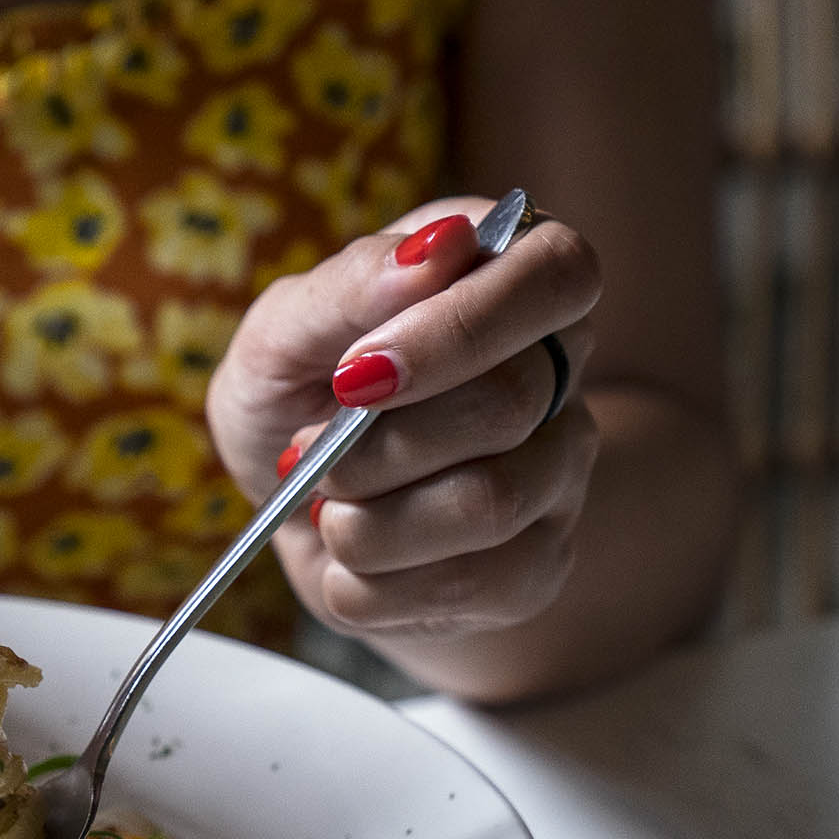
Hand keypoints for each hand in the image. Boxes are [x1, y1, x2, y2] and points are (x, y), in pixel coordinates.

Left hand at [206, 198, 601, 640]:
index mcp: (507, 280)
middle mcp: (556, 372)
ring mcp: (558, 474)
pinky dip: (374, 585)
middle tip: (308, 449)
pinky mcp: (536, 567)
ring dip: (368, 520)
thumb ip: (346, 286)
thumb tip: (434, 252)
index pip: (558, 273)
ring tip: (324, 509)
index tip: (357, 373)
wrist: (290, 514)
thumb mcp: (281, 334)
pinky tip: (347, 563)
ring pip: (491, 503)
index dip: (460, 327)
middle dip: (375, 443)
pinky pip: (472, 585)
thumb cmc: (295, 399)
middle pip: (510, 402)